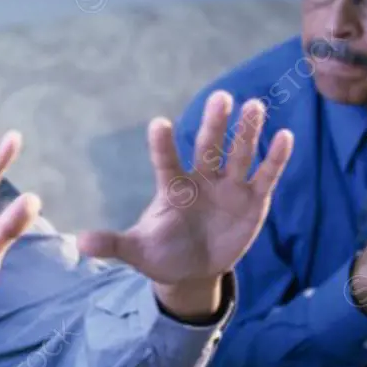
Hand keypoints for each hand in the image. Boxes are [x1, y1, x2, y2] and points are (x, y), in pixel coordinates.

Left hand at [77, 91, 293, 319]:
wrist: (193, 269)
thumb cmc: (162, 252)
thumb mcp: (137, 251)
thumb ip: (113, 244)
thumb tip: (80, 244)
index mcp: (172, 187)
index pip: (166, 162)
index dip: (163, 145)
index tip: (159, 124)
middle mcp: (201, 179)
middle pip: (208, 147)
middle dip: (214, 124)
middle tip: (221, 97)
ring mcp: (228, 187)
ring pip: (238, 154)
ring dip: (247, 132)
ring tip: (255, 106)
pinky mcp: (252, 200)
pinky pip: (265, 175)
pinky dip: (275, 158)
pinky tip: (285, 136)